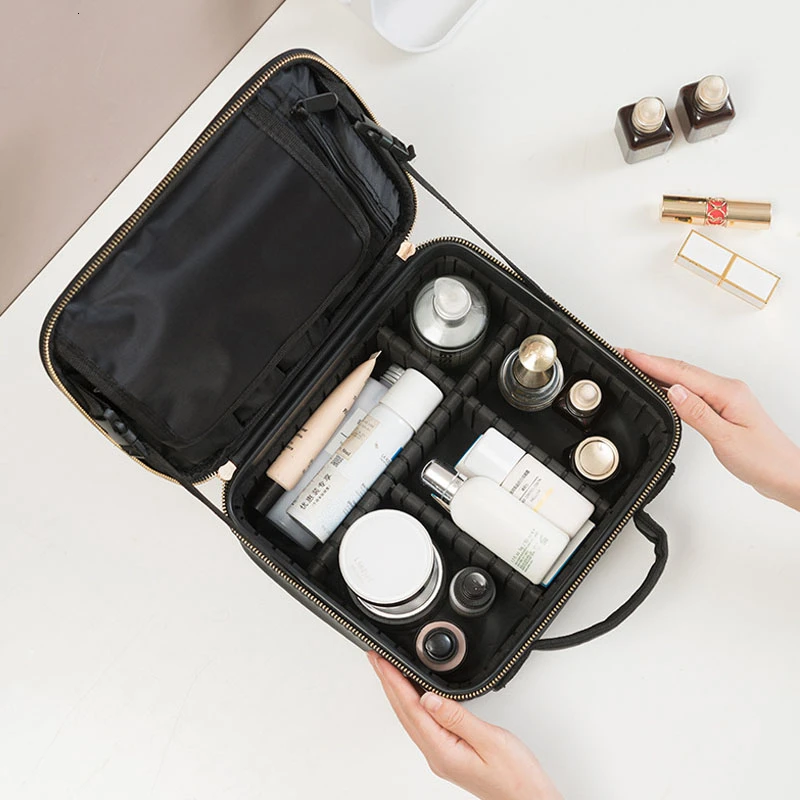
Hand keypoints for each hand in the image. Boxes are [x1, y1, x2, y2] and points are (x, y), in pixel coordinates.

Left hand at [367, 652, 561, 799]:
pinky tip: (414, 696)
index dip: (394, 682)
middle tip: (376, 659)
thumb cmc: (516, 777)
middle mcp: (437, 756)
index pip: (411, 709)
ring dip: (398, 693)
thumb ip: (458, 717)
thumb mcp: (490, 740)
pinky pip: (424, 724)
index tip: (382, 662)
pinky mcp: (450, 754)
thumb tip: (428, 698)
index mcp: (442, 751)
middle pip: (405, 713)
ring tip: (388, 672)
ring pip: (412, 718)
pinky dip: (413, 704)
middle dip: (388, 683)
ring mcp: (442, 756)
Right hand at [623, 350, 799, 510]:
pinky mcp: (722, 409)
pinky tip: (661, 389)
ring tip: (635, 367)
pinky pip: (691, 391)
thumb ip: (697, 413)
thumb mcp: (726, 437)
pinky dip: (671, 386)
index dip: (651, 363)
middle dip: (650, 362)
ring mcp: (725, 399)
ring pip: (685, 379)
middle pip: (681, 370)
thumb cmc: (764, 459)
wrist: (787, 476)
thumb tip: (673, 392)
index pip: (681, 373)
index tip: (628, 355)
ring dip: (659, 372)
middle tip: (624, 355)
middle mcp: (727, 390)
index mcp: (727, 392)